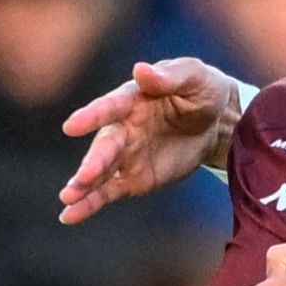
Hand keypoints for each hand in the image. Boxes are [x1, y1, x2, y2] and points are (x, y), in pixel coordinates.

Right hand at [58, 58, 250, 223]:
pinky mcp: (132, 179)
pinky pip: (107, 192)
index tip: (71, 126)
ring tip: (68, 198)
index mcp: (133, 99)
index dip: (92, 116)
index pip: (110, 108)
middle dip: (94, 161)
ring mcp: (125, 156)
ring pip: (100, 172)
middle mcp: (122, 127)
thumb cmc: (203, 91)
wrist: (217, 123)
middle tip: (85, 176)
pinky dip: (88, 204)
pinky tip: (70, 215)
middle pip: (105, 145)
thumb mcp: (194, 78)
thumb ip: (169, 77)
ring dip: (83, 185)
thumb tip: (141, 69)